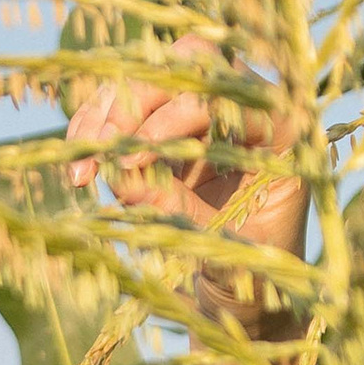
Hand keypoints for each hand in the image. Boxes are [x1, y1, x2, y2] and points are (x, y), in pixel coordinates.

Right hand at [72, 38, 308, 288]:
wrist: (245, 296)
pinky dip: (97, 126)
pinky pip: (127, 105)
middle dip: (135, 104)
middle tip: (100, 150)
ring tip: (80, 169)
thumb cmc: (251, 279)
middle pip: (187, 68)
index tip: (132, 158)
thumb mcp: (220, 252)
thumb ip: (178, 212)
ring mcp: (208, 111)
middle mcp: (249, 108)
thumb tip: (121, 175)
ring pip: (151, 78)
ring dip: (106, 115)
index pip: (226, 96)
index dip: (174, 119)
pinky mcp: (171, 125)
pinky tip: (79, 160)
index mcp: (284, 131)